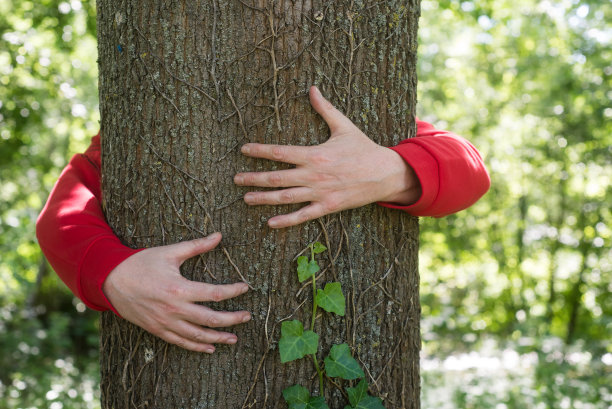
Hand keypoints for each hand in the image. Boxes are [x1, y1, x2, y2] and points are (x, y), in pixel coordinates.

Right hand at [102, 232, 250, 352]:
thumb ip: (197, 245)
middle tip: (247, 317)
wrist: (111, 280)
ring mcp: (166, 323)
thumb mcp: (170, 252)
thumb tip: (219, 235)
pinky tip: (210, 348)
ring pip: (198, 336)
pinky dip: (197, 347)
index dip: (233, 291)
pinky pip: (181, 342)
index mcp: (179, 289)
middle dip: (232, 319)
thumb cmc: (142, 263)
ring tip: (234, 338)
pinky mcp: (158, 330)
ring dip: (218, 338)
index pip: (214, 294)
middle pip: (210, 319)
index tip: (245, 287)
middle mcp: (174, 310)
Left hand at [234, 86, 421, 227]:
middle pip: (276, 177)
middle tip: (235, 178)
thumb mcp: (344, 126)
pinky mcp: (328, 207)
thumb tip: (312, 88)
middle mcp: (314, 175)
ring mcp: (320, 193)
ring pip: (285, 198)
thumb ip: (325, 109)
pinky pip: (303, 216)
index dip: (259, 151)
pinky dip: (286, 220)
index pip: (280, 152)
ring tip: (245, 198)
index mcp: (314, 154)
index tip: (243, 150)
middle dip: (254, 178)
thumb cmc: (363, 149)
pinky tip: (270, 223)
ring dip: (263, 198)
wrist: (385, 174)